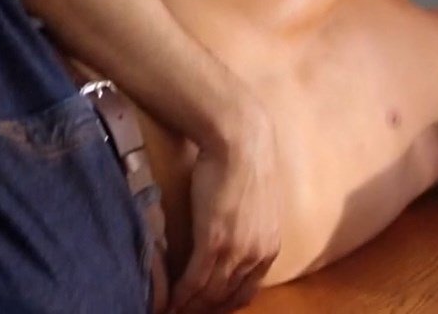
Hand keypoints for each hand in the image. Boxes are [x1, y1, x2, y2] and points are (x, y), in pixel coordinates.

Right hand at [170, 102, 279, 312]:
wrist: (239, 140)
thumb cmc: (244, 161)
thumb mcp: (256, 202)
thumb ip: (248, 225)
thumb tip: (232, 233)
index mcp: (269, 247)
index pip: (246, 291)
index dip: (223, 304)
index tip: (205, 307)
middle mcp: (256, 254)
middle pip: (227, 296)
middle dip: (204, 309)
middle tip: (183, 312)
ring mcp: (236, 250)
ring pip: (210, 293)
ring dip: (190, 306)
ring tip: (171, 310)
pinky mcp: (213, 241)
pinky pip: (195, 280)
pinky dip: (181, 295)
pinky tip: (168, 302)